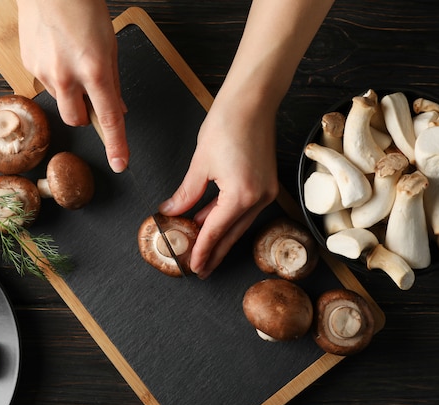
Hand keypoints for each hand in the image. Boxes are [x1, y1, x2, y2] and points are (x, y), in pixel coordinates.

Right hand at [17, 0, 127, 172]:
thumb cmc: (84, 10)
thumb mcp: (110, 46)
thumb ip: (113, 82)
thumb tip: (118, 110)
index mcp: (94, 70)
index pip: (108, 118)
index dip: (117, 144)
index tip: (120, 163)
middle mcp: (66, 76)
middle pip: (77, 119)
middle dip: (85, 114)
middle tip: (89, 92)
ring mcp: (44, 72)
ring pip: (61, 100)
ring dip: (69, 92)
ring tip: (70, 60)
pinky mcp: (28, 66)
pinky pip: (46, 83)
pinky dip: (54, 75)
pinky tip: (56, 52)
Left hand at [159, 95, 278, 278]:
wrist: (252, 101)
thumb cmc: (226, 125)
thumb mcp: (200, 164)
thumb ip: (186, 194)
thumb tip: (172, 212)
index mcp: (241, 195)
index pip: (215, 231)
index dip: (202, 251)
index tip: (193, 267)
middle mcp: (259, 198)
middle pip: (232, 234)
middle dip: (214, 252)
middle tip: (200, 269)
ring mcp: (266, 191)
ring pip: (239, 223)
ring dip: (220, 235)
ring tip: (202, 249)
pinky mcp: (266, 183)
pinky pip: (245, 209)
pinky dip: (227, 217)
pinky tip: (211, 221)